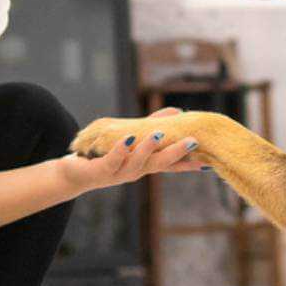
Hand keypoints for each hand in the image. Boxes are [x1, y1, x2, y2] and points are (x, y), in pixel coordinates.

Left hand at [61, 108, 204, 190]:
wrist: (75, 174)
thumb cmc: (107, 155)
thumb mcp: (134, 139)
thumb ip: (154, 125)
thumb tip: (178, 112)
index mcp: (145, 164)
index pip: (171, 164)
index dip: (189, 162)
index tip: (209, 160)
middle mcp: (136, 171)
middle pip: (160, 164)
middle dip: (176, 153)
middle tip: (192, 142)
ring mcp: (119, 172)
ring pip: (138, 162)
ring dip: (148, 148)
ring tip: (159, 135)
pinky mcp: (102, 170)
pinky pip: (113, 160)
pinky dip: (121, 149)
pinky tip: (128, 138)